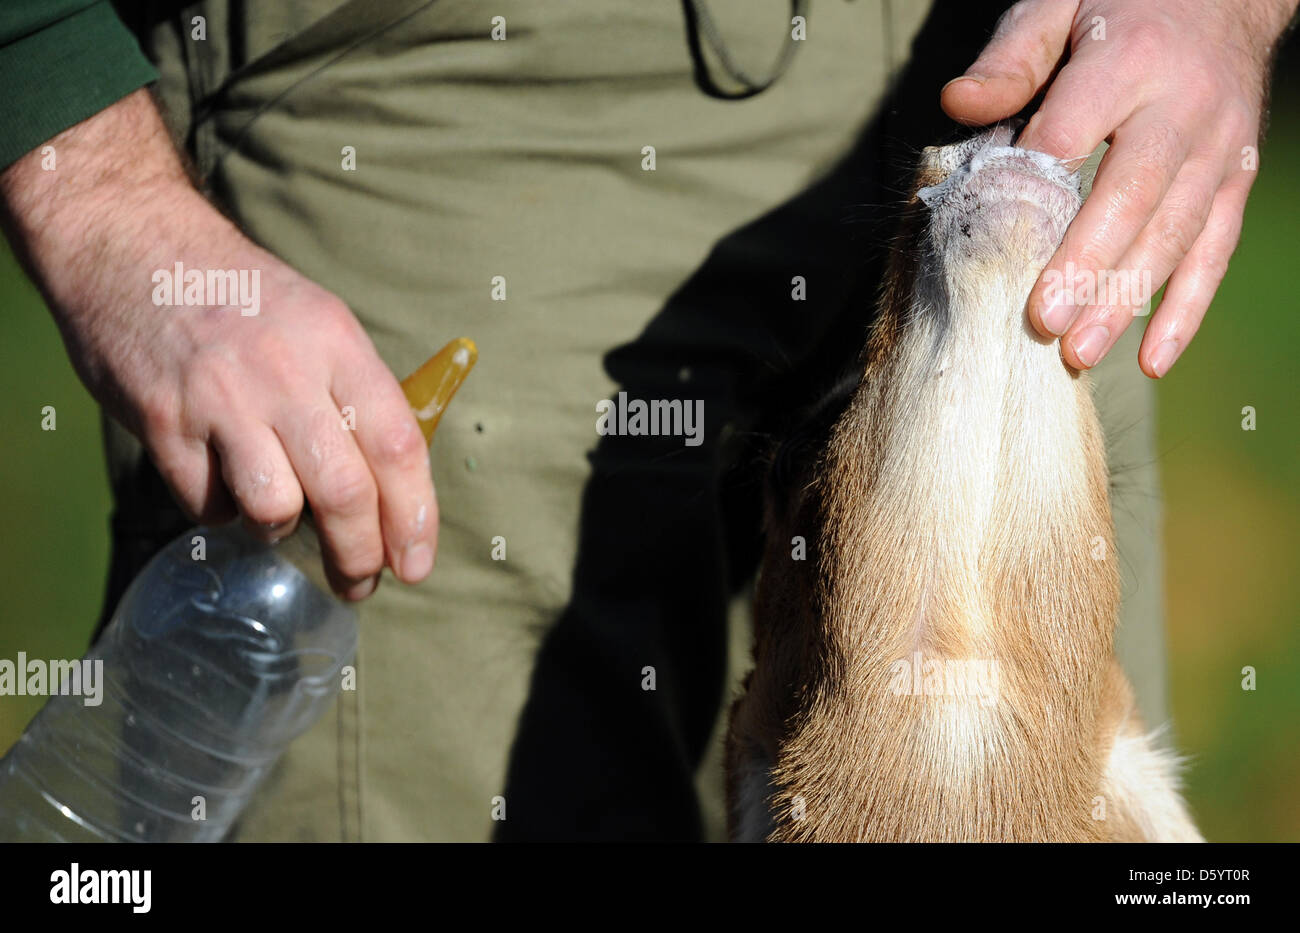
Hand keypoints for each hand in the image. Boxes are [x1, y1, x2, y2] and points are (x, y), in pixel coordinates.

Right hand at [0, 90, 436, 599]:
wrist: (131, 245)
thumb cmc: (241, 297)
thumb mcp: (318, 322)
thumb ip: (357, 393)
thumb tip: (396, 482)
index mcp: (337, 343)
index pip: (398, 444)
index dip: (415, 515)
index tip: (418, 564)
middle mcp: (285, 371)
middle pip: (344, 492)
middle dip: (360, 555)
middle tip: (360, 583)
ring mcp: (221, 398)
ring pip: (276, 509)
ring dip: (282, 532)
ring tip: (279, 518)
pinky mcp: (164, 422)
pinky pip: (208, 504)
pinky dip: (222, 510)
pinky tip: (220, 481)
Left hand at [941, 0, 1296, 375]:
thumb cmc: (1120, 5)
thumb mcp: (1058, 4)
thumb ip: (1011, 57)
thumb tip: (958, 104)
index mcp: (1129, 59)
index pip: (1075, 128)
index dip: (1037, 183)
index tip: (999, 236)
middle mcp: (1184, 108)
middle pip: (1132, 195)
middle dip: (1087, 264)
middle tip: (1042, 322)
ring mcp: (1219, 151)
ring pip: (1175, 234)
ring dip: (1128, 299)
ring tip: (1079, 352)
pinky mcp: (1236, 183)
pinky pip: (1215, 252)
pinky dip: (1186, 310)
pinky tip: (1151, 359)